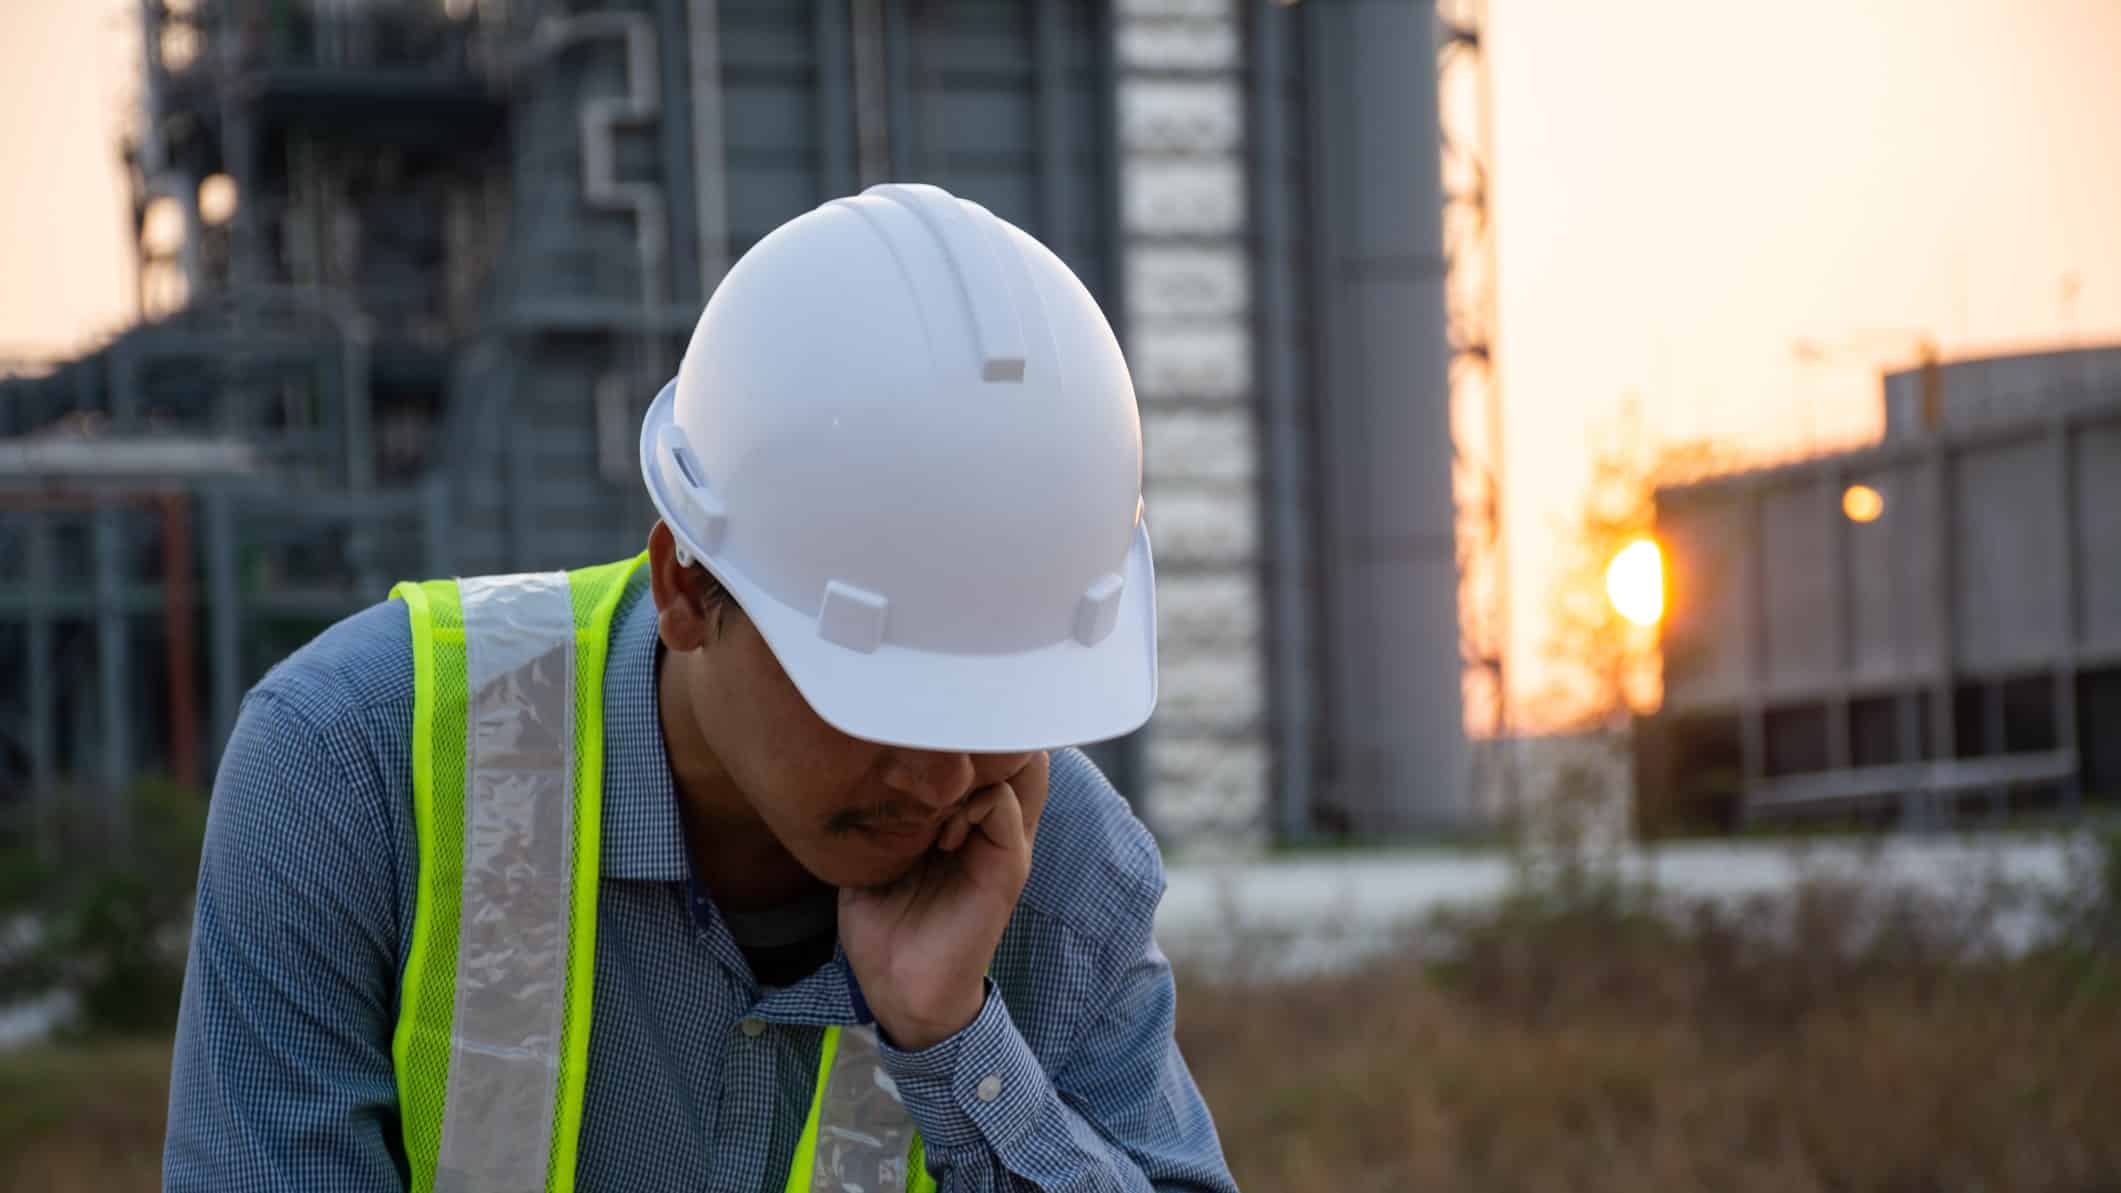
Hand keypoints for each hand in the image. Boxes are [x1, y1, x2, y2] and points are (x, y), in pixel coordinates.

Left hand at [839, 752, 1049, 1050]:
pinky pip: (1004, 807)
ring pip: (1016, 765)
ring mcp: (1003, 838)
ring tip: (931, 797)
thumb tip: (848, 761)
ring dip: (969, 768)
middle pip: (1004, 745)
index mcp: (960, 813)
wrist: (899, 987)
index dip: (945, 729)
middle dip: (968, 734)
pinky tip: (939, 832)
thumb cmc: (881, 922)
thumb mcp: (868, 853)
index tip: (902, 747)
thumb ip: (874, 808)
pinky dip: (971, 803)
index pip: (974, 745)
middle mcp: (989, 818)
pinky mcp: (1008, 864)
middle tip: (926, 755)